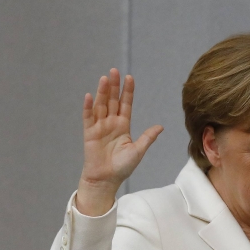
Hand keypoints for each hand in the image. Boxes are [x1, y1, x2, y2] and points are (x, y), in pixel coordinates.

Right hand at [77, 68, 162, 215]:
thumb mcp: (139, 150)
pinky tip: (89, 96)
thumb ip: (148, 137)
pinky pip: (88, 118)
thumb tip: (160, 126)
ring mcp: (99, 127)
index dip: (127, 92)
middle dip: (114, 86)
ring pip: (100, 105)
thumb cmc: (123, 167)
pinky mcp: (89, 133)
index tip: (129, 78)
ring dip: (102, 92)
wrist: (107, 179)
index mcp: (123, 126)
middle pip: (112, 101)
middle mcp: (111, 123)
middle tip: (115, 71)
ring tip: (105, 78)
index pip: (125, 104)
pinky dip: (88, 107)